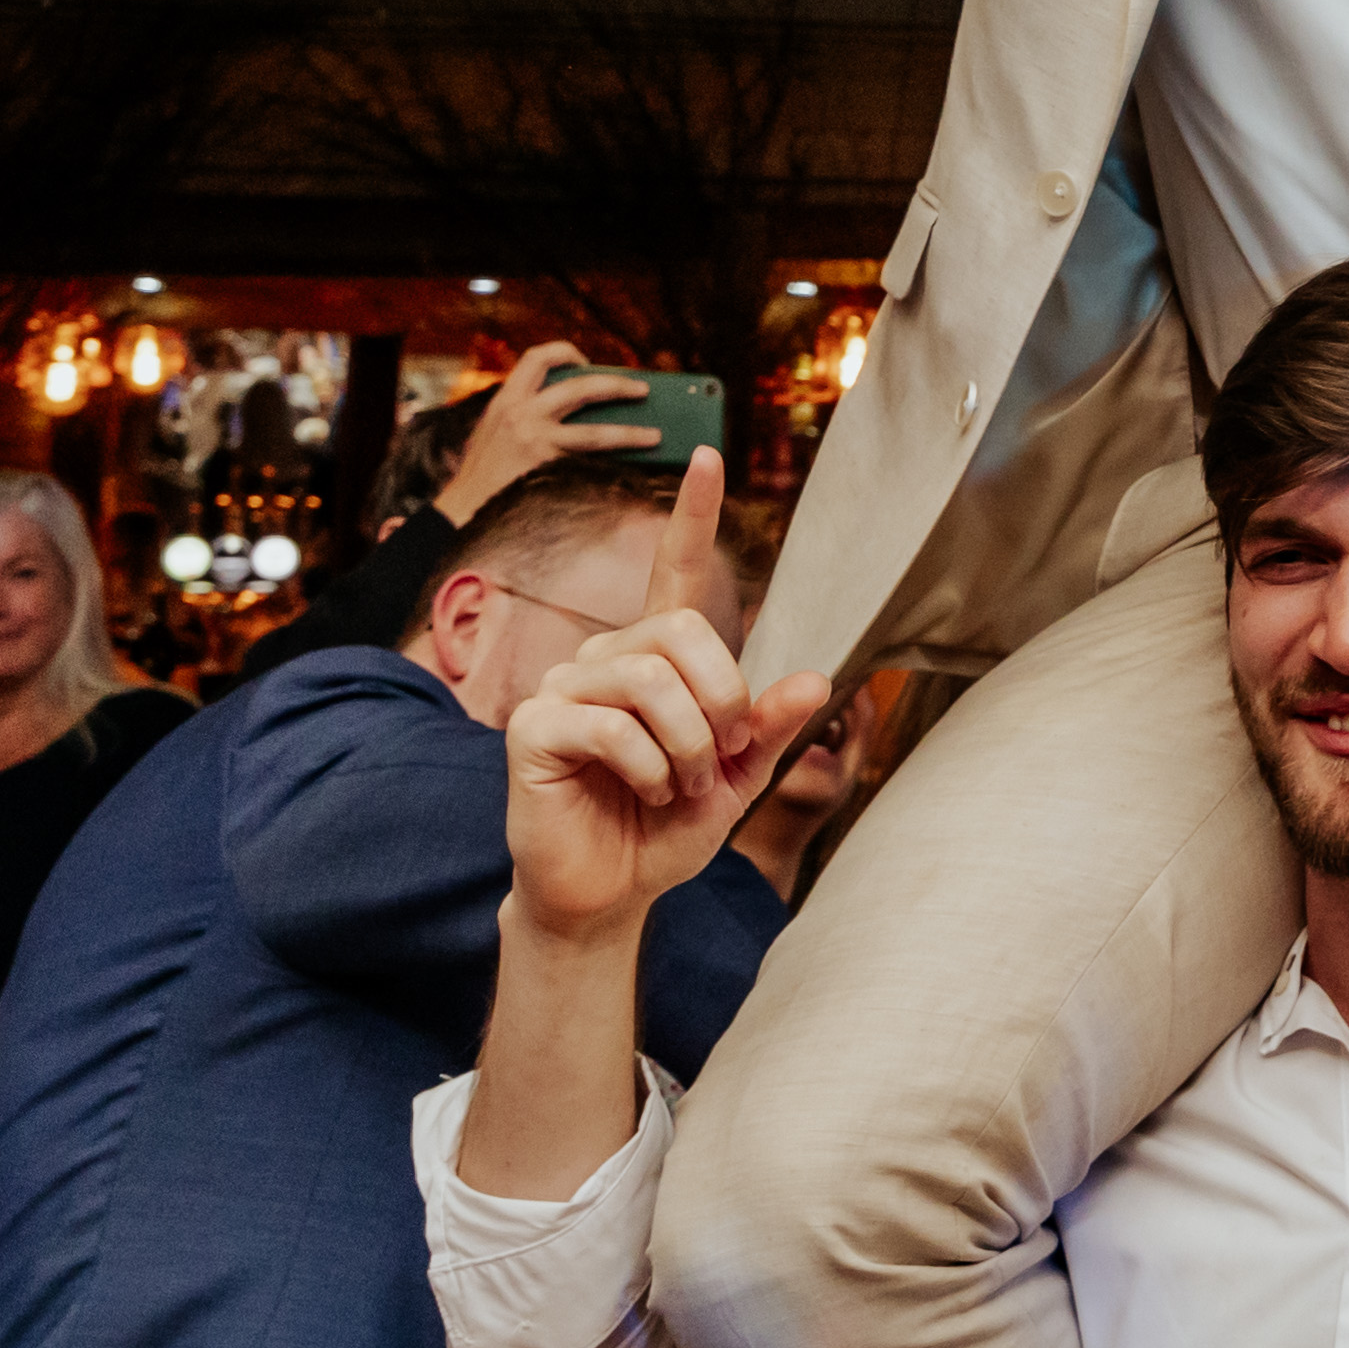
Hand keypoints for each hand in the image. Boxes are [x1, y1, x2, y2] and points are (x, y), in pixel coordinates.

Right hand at [442, 344, 655, 523]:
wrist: (458, 510)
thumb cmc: (481, 474)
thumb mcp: (493, 431)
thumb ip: (521, 413)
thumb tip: (568, 405)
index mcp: (506, 400)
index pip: (536, 358)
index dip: (566, 352)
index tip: (587, 362)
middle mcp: (521, 414)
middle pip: (581, 386)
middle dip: (617, 385)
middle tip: (641, 389)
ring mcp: (535, 442)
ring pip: (596, 432)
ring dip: (630, 434)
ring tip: (655, 435)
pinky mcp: (545, 470)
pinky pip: (588, 466)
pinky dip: (611, 466)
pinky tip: (630, 470)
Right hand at [501, 455, 829, 945]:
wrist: (611, 892)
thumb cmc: (667, 827)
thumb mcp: (737, 777)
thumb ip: (769, 727)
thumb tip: (815, 678)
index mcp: (656, 659)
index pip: (675, 573)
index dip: (692, 515)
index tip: (708, 456)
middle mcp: (604, 658)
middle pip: (683, 632)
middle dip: (723, 700)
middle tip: (722, 756)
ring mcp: (561, 688)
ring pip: (650, 681)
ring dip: (690, 746)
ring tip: (682, 786)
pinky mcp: (533, 729)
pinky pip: (612, 726)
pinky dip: (651, 768)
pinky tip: (648, 792)